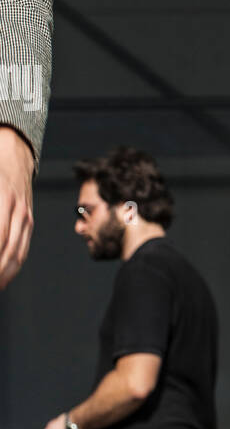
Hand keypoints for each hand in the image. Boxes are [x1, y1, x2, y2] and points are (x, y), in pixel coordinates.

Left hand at [0, 127, 34, 287]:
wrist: (13, 152)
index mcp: (3, 199)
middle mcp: (17, 210)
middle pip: (8, 251)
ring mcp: (25, 216)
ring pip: (17, 254)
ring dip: (4, 274)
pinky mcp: (28, 221)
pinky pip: (23, 248)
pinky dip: (14, 266)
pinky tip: (4, 276)